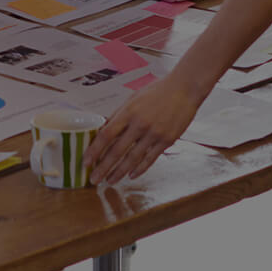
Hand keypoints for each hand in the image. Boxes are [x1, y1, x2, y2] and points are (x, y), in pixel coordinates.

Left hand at [86, 71, 207, 183]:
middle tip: (94, 179)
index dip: (94, 151)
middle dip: (103, 168)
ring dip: (119, 172)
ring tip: (110, 181)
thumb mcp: (133, 98)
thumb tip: (103, 129)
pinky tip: (131, 176)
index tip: (86, 162)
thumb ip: (119, 114)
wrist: (185, 89)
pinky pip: (150, 159)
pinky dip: (139, 169)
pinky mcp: (167, 140)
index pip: (106, 135)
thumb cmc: (157, 91)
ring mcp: (154, 134)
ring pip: (132, 159)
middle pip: (116, 151)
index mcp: (128, 112)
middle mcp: (140, 124)